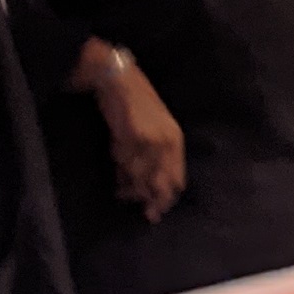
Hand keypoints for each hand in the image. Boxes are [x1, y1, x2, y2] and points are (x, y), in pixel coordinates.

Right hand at [79, 45, 185, 217]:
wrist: (118, 78)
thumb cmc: (134, 103)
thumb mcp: (149, 130)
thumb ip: (148, 156)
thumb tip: (138, 185)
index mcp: (175, 139)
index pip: (177, 177)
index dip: (168, 197)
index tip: (157, 212)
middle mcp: (167, 142)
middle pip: (162, 182)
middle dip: (153, 200)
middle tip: (146, 214)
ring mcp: (150, 140)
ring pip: (141, 176)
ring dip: (132, 187)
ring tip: (122, 193)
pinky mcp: (132, 136)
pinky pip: (124, 162)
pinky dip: (120, 171)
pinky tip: (116, 172)